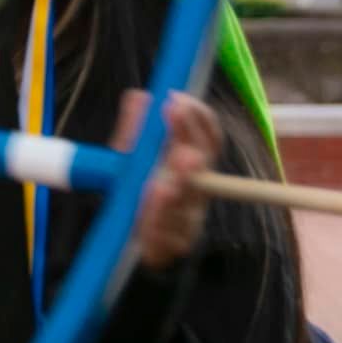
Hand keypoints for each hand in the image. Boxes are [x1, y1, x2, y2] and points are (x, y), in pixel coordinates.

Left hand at [113, 90, 218, 270]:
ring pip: (184, 210)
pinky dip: (156, 232)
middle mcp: (197, 189)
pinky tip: (147, 225)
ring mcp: (189, 219)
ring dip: (173, 200)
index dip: (197, 119)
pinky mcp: (173, 246)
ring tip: (161, 188)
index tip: (176, 100)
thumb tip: (139, 96)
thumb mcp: (133, 155)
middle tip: (180, 149)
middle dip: (190, 159)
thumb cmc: (139, 187)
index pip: (209, 137)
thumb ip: (136, 129)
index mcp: (193, 162)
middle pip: (199, 172)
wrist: (133, 235)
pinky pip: (167, 241)